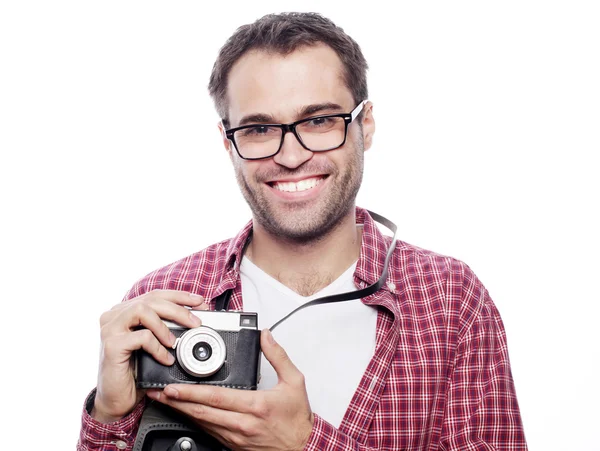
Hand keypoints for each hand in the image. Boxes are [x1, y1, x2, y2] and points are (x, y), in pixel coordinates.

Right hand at [91, 289, 207, 422]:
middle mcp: (114, 315)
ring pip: (143, 310)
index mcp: (124, 311)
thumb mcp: (153, 344)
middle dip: (178, 309)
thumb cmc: (137, 372)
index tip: (200, 302)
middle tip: (196, 323)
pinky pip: (141, 337)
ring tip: (176, 342)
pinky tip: (166, 359)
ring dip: (165, 325)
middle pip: (151, 300)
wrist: (118, 400)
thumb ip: (164, 327)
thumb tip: (194, 317)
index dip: (179, 296)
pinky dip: (158, 347)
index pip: (154, 295)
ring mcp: (110, 329)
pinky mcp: (111, 345)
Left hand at [147, 329, 313, 450]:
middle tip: (158, 393)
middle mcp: (242, 423)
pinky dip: (195, 422)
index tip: (172, 387)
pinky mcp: (234, 445)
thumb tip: (266, 336)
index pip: (215, 397)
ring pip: (202, 423)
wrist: (303, 448)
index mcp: (255, 405)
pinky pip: (209, 432)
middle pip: (201, 412)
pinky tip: (186, 414)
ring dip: (182, 412)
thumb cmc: (297, 419)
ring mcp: (236, 437)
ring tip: (166, 401)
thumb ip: (278, 356)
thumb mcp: (294, 382)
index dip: (190, 393)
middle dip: (177, 402)